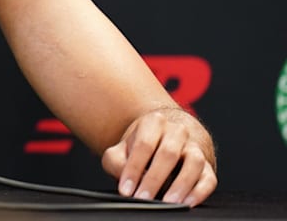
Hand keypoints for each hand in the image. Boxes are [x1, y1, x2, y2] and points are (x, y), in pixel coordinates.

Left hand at [101, 109, 216, 206]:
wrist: (164, 140)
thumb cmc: (140, 148)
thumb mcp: (120, 150)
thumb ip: (116, 162)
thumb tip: (128, 180)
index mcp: (154, 122)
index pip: (144, 145)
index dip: (133, 168)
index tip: (126, 189)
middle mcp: (177, 132)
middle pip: (168, 153)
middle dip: (154, 179)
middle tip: (143, 198)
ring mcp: (194, 147)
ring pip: (194, 162)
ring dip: (181, 184)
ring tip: (168, 201)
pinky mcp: (207, 166)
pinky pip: (209, 179)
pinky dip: (200, 192)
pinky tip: (187, 202)